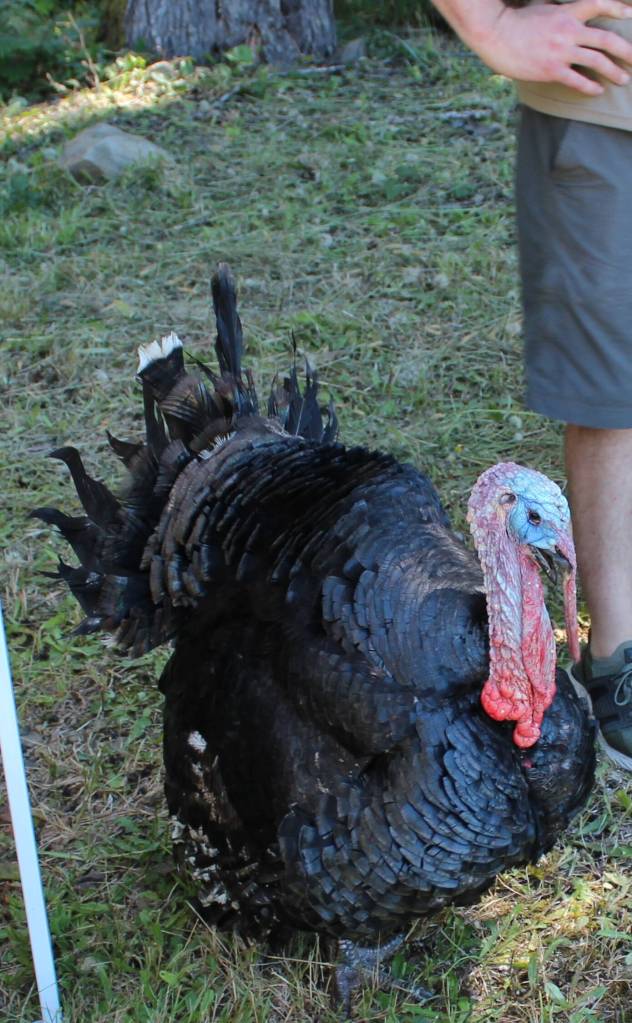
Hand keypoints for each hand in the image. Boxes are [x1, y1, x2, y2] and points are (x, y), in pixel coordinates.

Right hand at [435, 0, 631, 94]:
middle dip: (626, 50)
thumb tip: (563, 14)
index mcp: (566, 12)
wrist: (495, 34)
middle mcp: (568, 30)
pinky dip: (590, 86)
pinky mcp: (551, 69)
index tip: (631, 14)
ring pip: (597, 60)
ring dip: (613, 71)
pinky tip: (598, 90)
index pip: (599, 4)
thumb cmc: (514, 22)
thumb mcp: (540, 8)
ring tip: (623, 79)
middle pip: (606, 39)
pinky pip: (577, 80)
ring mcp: (561, 51)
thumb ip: (557, 13)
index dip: (617, 8)